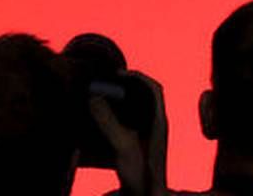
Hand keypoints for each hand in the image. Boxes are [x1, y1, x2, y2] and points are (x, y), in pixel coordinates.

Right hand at [91, 71, 169, 195]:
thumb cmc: (141, 177)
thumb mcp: (123, 146)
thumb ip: (108, 121)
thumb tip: (94, 97)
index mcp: (158, 122)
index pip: (155, 89)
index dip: (139, 77)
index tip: (119, 74)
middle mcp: (155, 128)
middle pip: (145, 98)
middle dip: (126, 88)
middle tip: (106, 85)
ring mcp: (147, 138)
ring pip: (136, 112)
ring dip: (120, 103)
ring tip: (101, 100)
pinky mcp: (138, 148)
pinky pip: (128, 126)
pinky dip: (115, 119)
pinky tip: (100, 124)